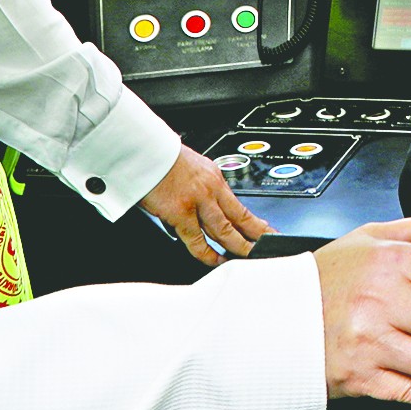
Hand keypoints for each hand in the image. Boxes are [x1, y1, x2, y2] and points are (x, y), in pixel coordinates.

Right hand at [139, 149, 270, 265]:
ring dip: (239, 246)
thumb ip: (198, 189)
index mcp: (214, 177)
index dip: (256, 221)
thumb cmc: (159, 157)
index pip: (240, 205)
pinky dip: (207, 254)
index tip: (267, 230)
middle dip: (257, 235)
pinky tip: (215, 260)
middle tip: (267, 247)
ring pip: (225, 230)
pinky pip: (197, 240)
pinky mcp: (180, 212)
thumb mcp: (190, 168)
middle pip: (240, 218)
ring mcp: (197, 201)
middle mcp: (211, 189)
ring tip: (248, 257)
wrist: (143, 149)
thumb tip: (199, 210)